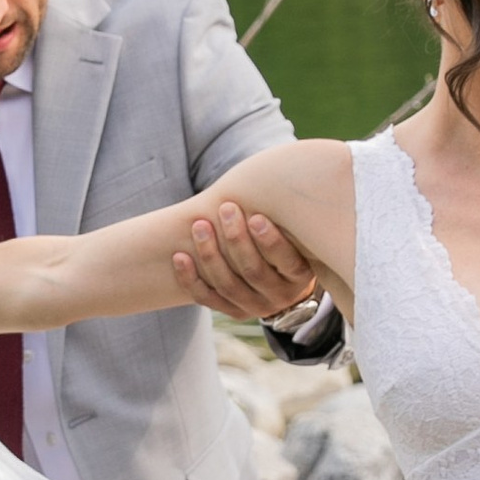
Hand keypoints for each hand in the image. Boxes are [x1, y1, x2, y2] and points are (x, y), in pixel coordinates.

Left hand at [170, 197, 325, 324]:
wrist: (280, 275)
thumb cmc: (286, 237)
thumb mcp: (296, 229)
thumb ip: (289, 213)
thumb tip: (285, 169)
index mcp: (300, 276)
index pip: (288, 262)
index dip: (271, 242)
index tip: (256, 217)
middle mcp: (279, 297)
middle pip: (253, 271)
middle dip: (236, 239)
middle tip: (226, 209)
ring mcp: (255, 307)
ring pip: (227, 284)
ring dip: (210, 254)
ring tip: (199, 225)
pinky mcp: (233, 311)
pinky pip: (207, 298)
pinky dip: (190, 279)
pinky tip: (179, 257)